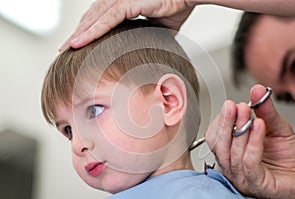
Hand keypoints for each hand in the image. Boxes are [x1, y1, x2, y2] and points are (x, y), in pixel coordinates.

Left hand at [59, 0, 194, 50]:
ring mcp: (122, 0)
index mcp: (124, 5)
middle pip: (92, 18)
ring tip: (66, 48)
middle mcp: (118, 0)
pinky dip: (92, 31)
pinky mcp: (128, 2)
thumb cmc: (176, 6)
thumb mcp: (158, 29)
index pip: (100, 19)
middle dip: (78, 34)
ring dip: (79, 34)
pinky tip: (79, 42)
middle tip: (64, 48)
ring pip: (94, 18)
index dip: (88, 31)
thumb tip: (147, 52)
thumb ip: (147, 37)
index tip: (79, 45)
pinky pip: (106, 19)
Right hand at [205, 84, 294, 198]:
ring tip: (248, 114)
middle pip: (218, 144)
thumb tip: (256, 91)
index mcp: (230, 152)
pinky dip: (253, 142)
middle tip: (234, 106)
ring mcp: (241, 177)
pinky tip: (259, 126)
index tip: (231, 104)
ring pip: (232, 153)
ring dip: (240, 130)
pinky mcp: (255, 184)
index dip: (221, 120)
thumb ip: (264, 110)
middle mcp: (232, 165)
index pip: (214, 136)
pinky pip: (248, 162)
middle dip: (226, 122)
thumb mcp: (275, 127)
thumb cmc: (287, 156)